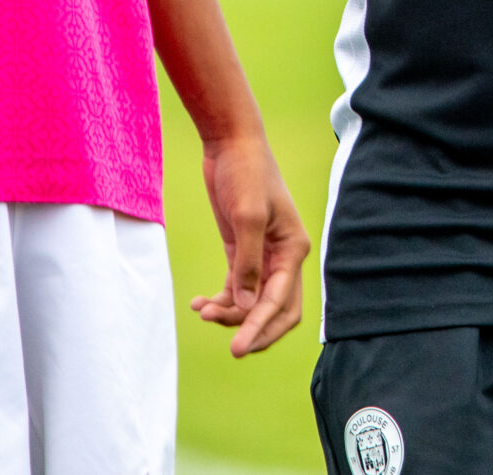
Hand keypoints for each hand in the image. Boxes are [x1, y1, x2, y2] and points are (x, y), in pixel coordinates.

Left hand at [189, 131, 309, 356]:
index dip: (260, 327)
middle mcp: (283, 256)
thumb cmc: (245, 173)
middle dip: (255, 330)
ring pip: (253, 302)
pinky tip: (199, 303)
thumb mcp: (247, 215)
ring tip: (202, 310)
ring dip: (231, 313)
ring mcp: (262, 255)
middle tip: (232, 348)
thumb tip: (245, 306)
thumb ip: (248, 263)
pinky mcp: (242, 250)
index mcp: (293, 249)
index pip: (281, 301)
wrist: (231, 143)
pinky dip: (220, 299)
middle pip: (277, 310)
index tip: (237, 348)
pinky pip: (236, 287)